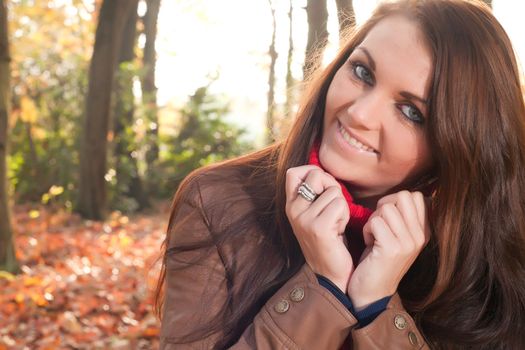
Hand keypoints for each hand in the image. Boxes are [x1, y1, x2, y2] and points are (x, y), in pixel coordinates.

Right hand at [285, 165, 352, 291]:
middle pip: (316, 175)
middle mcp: (293, 210)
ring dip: (342, 206)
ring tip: (336, 223)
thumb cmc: (328, 239)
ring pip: (333, 191)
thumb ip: (314, 193)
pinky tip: (339, 230)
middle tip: (334, 208)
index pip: (293, 172)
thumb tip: (322, 173)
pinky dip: (345, 216)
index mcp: (290, 205)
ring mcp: (304, 219)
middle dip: (332, 187)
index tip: (322, 188)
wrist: (329, 273)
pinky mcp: (318, 227)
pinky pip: (340, 205)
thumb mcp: (314, 213)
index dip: (312, 172)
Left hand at [347, 190, 429, 309]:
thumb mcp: (397, 236)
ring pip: (386, 208)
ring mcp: (408, 243)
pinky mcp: (393, 248)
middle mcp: (421, 236)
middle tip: (378, 226)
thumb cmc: (378, 259)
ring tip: (374, 237)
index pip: (415, 196)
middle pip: (402, 196)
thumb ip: (402, 217)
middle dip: (384, 206)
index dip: (394, 201)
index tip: (387, 220)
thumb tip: (398, 195)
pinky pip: (375, 221)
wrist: (371, 293)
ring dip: (373, 220)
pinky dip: (366, 230)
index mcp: (424, 232)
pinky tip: (370, 245)